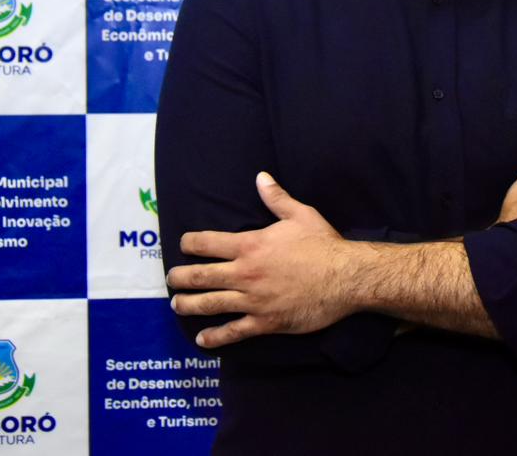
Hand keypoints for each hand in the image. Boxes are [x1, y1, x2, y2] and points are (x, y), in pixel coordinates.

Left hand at [167, 172, 356, 347]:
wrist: (345, 277)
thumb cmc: (323, 244)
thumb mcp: (300, 214)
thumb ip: (276, 197)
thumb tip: (260, 176)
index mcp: (250, 245)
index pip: (208, 243)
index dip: (190, 243)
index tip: (183, 244)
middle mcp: (245, 273)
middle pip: (201, 276)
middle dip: (181, 277)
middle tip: (171, 279)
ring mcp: (253, 300)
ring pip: (211, 304)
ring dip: (189, 305)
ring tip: (177, 305)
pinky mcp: (265, 322)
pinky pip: (234, 331)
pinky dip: (216, 337)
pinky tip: (202, 339)